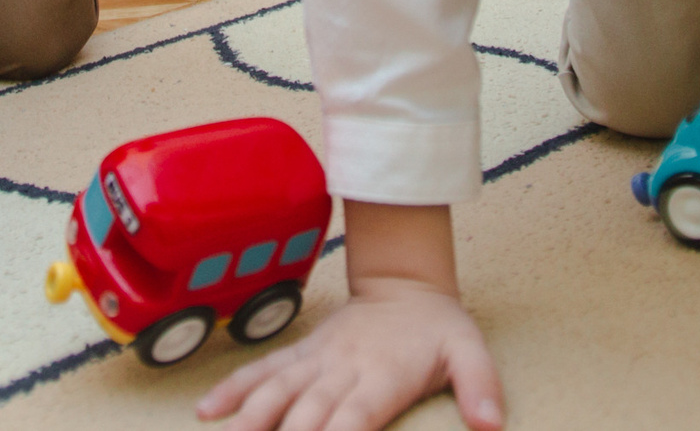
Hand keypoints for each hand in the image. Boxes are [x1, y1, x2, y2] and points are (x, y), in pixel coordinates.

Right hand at [197, 277, 503, 430]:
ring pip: (275, 391)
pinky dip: (234, 389)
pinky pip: (263, 371)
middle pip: (306, 412)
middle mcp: (342, 369)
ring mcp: (317, 361)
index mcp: (382, 376)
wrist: (405, 282)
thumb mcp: (470, 350)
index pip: (354, 416)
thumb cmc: (438, 326)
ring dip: (249, 417)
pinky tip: (207, 411)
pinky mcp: (302, 354)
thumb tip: (491, 425)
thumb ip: (480, 386)